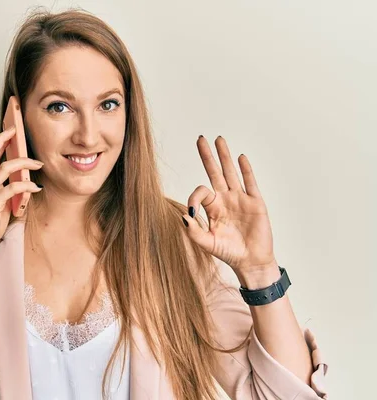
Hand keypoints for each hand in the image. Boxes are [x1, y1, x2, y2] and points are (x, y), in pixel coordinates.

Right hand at [0, 126, 43, 254]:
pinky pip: (12, 188)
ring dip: (23, 162)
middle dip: (3, 139)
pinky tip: (36, 188)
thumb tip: (29, 182)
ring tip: (38, 164)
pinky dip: (26, 186)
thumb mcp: (5, 202)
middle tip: (17, 131)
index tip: (11, 129)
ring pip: (3, 167)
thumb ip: (13, 190)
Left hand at [181, 136, 276, 277]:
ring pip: (231, 173)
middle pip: (215, 172)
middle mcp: (225, 199)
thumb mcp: (207, 243)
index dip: (194, 196)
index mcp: (212, 207)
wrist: (251, 261)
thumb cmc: (228, 253)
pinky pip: (250, 183)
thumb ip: (194, 231)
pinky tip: (241, 158)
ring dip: (225, 156)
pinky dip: (246, 170)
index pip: (201, 191)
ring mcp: (240, 199)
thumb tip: (183, 216)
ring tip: (219, 139)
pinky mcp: (255, 203)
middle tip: (200, 139)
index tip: (192, 210)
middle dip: (207, 156)